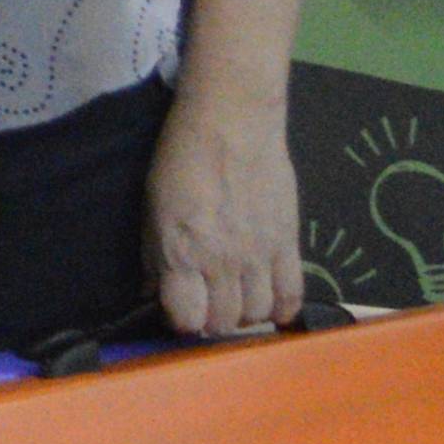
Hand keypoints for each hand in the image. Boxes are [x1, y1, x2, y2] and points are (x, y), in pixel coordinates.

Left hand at [146, 81, 306, 337]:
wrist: (232, 121)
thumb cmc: (182, 157)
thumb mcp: (152, 206)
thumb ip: (154, 255)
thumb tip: (151, 292)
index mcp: (183, 251)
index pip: (187, 318)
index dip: (180, 321)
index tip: (177, 309)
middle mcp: (222, 260)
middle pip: (224, 322)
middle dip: (210, 321)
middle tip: (205, 303)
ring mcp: (259, 254)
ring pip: (257, 314)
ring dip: (243, 315)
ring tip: (234, 299)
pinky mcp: (288, 241)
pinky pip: (292, 293)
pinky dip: (282, 309)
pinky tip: (270, 305)